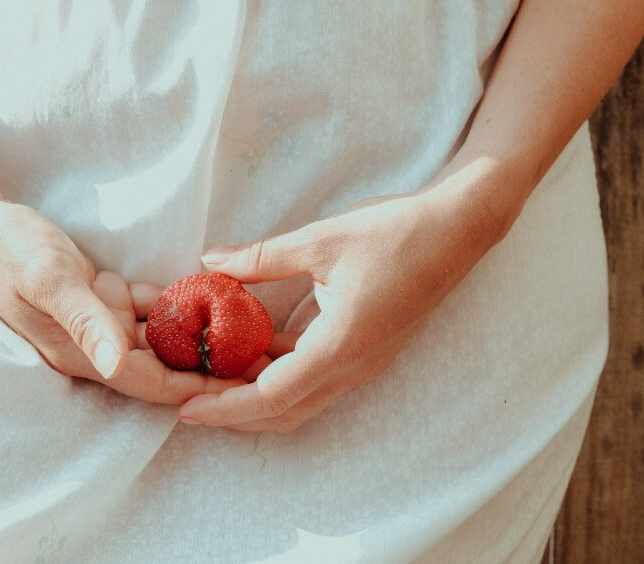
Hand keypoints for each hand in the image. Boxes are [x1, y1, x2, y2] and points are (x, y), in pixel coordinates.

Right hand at [0, 196, 241, 403]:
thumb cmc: (6, 251)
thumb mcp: (47, 280)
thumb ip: (84, 320)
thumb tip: (116, 364)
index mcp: (82, 351)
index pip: (151, 381)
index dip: (197, 386)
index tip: (244, 388)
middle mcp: (96, 344)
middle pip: (164, 366)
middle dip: (211, 366)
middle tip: (263, 359)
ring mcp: (100, 321)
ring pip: (163, 336)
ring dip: (203, 335)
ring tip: (253, 331)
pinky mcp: (102, 296)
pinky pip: (152, 306)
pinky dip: (181, 302)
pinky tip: (216, 294)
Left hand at [176, 182, 510, 430]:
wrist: (458, 229)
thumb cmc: (395, 232)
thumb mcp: (319, 240)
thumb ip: (260, 258)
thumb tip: (209, 262)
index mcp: (341, 346)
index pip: (272, 396)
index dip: (225, 408)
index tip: (186, 409)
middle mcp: (354, 367)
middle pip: (284, 412)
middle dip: (233, 413)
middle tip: (187, 401)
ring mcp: (363, 363)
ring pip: (300, 400)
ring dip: (255, 396)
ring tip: (210, 379)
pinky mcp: (366, 351)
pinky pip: (315, 379)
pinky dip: (278, 375)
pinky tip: (248, 352)